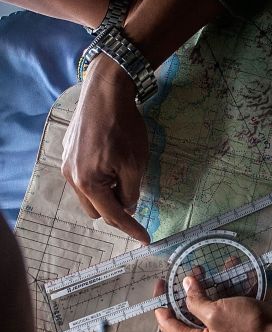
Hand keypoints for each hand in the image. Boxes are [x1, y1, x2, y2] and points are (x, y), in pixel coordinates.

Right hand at [61, 55, 150, 243]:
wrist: (105, 93)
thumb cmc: (123, 127)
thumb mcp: (135, 164)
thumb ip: (131, 191)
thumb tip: (128, 208)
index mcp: (88, 182)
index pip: (113, 215)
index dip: (131, 228)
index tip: (145, 239)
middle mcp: (72, 177)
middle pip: (97, 210)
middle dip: (116, 209)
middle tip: (134, 195)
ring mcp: (67, 165)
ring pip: (89, 195)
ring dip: (107, 194)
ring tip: (124, 175)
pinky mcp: (68, 153)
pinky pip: (84, 179)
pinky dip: (100, 180)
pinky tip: (112, 164)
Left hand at [154, 277, 271, 331]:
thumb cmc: (248, 327)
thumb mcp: (216, 311)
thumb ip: (196, 300)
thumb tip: (185, 286)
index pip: (168, 325)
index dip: (162, 303)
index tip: (162, 282)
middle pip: (192, 315)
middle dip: (193, 290)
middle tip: (194, 270)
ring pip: (215, 309)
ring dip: (217, 287)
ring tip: (220, 266)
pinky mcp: (244, 328)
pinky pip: (233, 308)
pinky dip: (234, 291)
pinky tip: (241, 272)